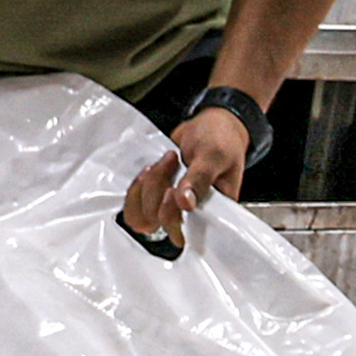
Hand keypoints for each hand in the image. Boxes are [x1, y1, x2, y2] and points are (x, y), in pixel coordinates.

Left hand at [119, 106, 254, 247]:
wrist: (209, 123)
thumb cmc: (221, 139)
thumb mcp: (214, 156)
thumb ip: (200, 179)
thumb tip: (186, 204)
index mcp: (212, 213)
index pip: (185, 232)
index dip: (171, 215)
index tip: (173, 189)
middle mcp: (190, 215)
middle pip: (158, 220)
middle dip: (157, 188)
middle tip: (172, 160)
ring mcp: (170, 206)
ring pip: (143, 214)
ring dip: (145, 187)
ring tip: (163, 163)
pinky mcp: (155, 197)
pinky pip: (134, 203)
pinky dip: (136, 186)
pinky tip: (150, 168)